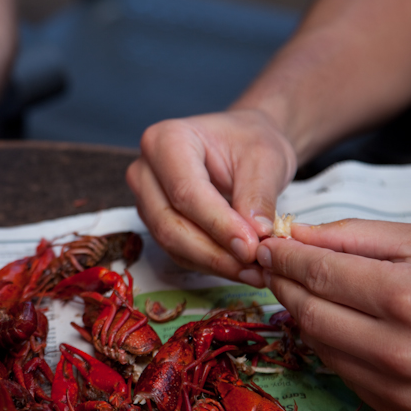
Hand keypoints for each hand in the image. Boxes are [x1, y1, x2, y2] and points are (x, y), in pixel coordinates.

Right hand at [126, 109, 295, 284]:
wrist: (242, 144)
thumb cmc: (249, 142)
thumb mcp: (264, 159)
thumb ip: (258, 198)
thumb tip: (255, 238)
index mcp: (166, 140)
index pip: (186, 192)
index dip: (218, 224)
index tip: (251, 246)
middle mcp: (145, 170)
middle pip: (170, 223)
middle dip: (214, 251)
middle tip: (255, 264)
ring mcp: (146, 198)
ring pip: (171, 242)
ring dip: (213, 262)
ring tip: (254, 270)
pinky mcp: (155, 222)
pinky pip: (178, 251)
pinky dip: (209, 264)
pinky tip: (239, 266)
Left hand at [258, 220, 410, 410]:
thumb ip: (357, 236)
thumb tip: (298, 234)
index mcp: (409, 298)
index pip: (320, 273)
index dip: (286, 257)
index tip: (269, 246)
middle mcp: (399, 349)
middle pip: (310, 310)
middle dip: (283, 283)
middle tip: (274, 265)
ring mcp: (396, 387)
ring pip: (317, 342)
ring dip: (298, 311)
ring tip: (299, 288)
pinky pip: (340, 369)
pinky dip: (325, 341)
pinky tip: (330, 319)